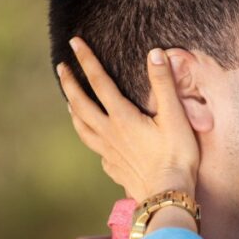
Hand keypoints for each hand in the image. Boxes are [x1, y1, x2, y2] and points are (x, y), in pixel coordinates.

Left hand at [58, 38, 199, 200]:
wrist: (168, 196)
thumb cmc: (177, 157)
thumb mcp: (176, 117)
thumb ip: (164, 84)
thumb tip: (155, 53)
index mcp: (122, 117)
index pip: (99, 82)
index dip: (87, 60)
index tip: (74, 42)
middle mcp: (110, 133)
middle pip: (81, 104)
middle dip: (70, 83)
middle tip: (61, 67)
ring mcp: (109, 153)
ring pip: (83, 128)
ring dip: (74, 112)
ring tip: (68, 103)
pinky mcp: (114, 169)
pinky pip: (97, 151)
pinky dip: (91, 140)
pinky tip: (96, 142)